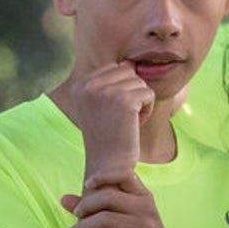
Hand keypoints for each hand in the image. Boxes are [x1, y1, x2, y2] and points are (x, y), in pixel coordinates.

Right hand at [57, 62, 153, 182]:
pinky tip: (134, 125)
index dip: (121, 89)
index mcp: (79, 85)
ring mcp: (105, 91)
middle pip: (127, 70)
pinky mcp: (124, 100)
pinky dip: (147, 110)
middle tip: (121, 116)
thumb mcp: (98, 105)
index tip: (111, 112)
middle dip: (131, 92)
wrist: (108, 164)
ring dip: (140, 102)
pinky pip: (149, 93)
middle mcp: (88, 85)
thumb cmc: (108, 136)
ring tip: (126, 122)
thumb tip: (128, 62)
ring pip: (139, 82)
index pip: (114, 68)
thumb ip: (107, 82)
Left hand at [58, 174, 183, 227]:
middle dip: (85, 205)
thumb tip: (62, 198)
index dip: (104, 176)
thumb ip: (95, 209)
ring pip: (106, 219)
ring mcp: (146, 226)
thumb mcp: (122, 222)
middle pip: (109, 197)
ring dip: (83, 227)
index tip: (87, 185)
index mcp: (144, 197)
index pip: (125, 174)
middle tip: (75, 216)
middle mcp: (147, 208)